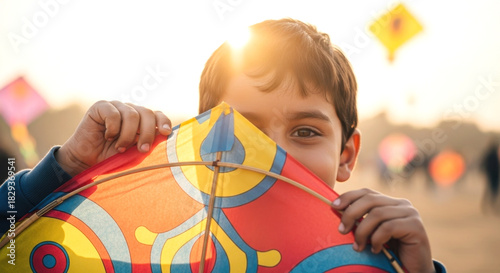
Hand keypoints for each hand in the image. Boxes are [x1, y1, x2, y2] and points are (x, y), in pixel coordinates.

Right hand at [56, 101, 171, 175]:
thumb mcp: (134, 154)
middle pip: (147, 113)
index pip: (157, 115)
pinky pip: (113, 114)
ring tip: (120, 147)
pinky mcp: (101, 106)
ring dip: (127, 135)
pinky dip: (113, 129)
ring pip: (131, 115)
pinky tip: (107, 136)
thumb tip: (164, 135)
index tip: (166, 132)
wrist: (87, 160)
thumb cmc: (112, 157)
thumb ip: (148, 144)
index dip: (163, 121)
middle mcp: (130, 110)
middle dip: (147, 133)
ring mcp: (116, 106)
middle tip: (142, 149)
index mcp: (141, 120)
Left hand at [331, 188, 434, 272]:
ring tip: (358, 246)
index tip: (334, 206)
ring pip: (377, 214)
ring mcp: (410, 213)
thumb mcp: (372, 232)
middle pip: (370, 200)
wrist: (412, 269)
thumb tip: (337, 209)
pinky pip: (388, 227)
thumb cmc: (389, 251)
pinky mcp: (416, 226)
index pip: (366, 192)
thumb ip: (361, 220)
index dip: (349, 197)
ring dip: (362, 231)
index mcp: (390, 202)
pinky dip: (377, 239)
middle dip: (351, 214)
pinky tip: (376, 250)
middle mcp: (401, 204)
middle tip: (342, 230)